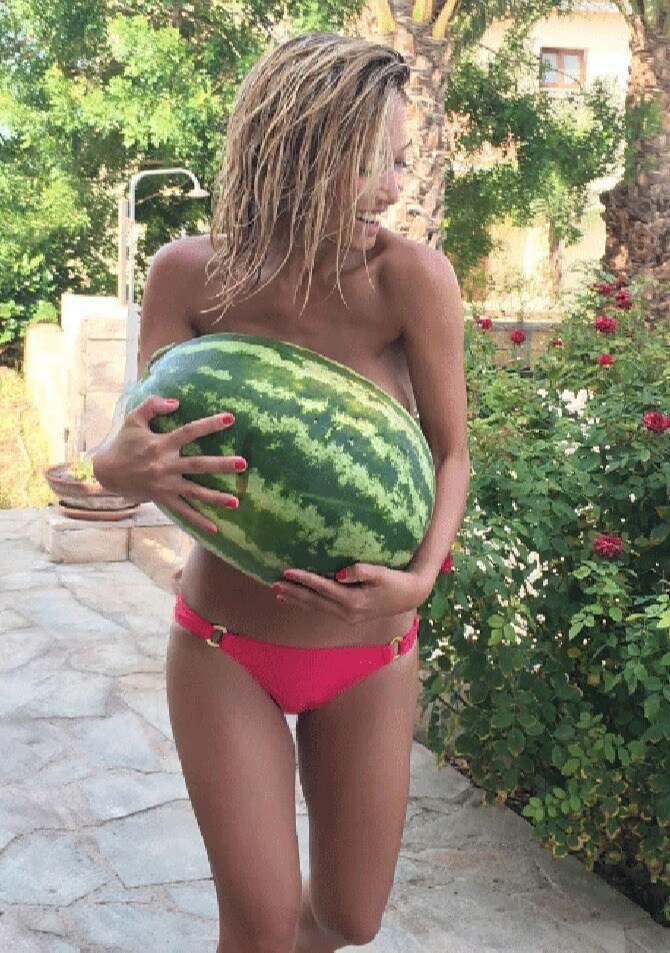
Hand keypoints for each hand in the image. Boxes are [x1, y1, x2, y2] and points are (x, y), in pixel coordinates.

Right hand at [91, 395, 245, 534]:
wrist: (106, 472)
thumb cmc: (123, 443)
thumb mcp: (133, 419)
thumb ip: (152, 405)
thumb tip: (176, 402)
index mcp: (161, 444)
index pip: (189, 432)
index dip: (209, 424)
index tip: (230, 419)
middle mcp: (165, 466)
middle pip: (197, 465)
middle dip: (221, 465)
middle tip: (242, 463)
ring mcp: (165, 485)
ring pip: (194, 492)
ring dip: (215, 498)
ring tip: (236, 502)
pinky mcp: (163, 498)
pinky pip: (183, 511)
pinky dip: (198, 520)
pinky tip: (214, 528)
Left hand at [271, 563, 429, 624]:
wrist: (411, 596)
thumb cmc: (397, 581)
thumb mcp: (382, 573)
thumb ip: (362, 571)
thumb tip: (339, 574)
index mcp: (354, 601)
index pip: (322, 588)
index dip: (303, 579)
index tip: (287, 571)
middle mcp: (348, 612)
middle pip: (314, 601)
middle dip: (293, 592)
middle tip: (273, 584)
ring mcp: (348, 617)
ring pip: (317, 608)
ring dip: (297, 600)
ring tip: (279, 593)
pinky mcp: (350, 616)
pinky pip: (323, 610)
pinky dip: (309, 604)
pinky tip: (299, 600)